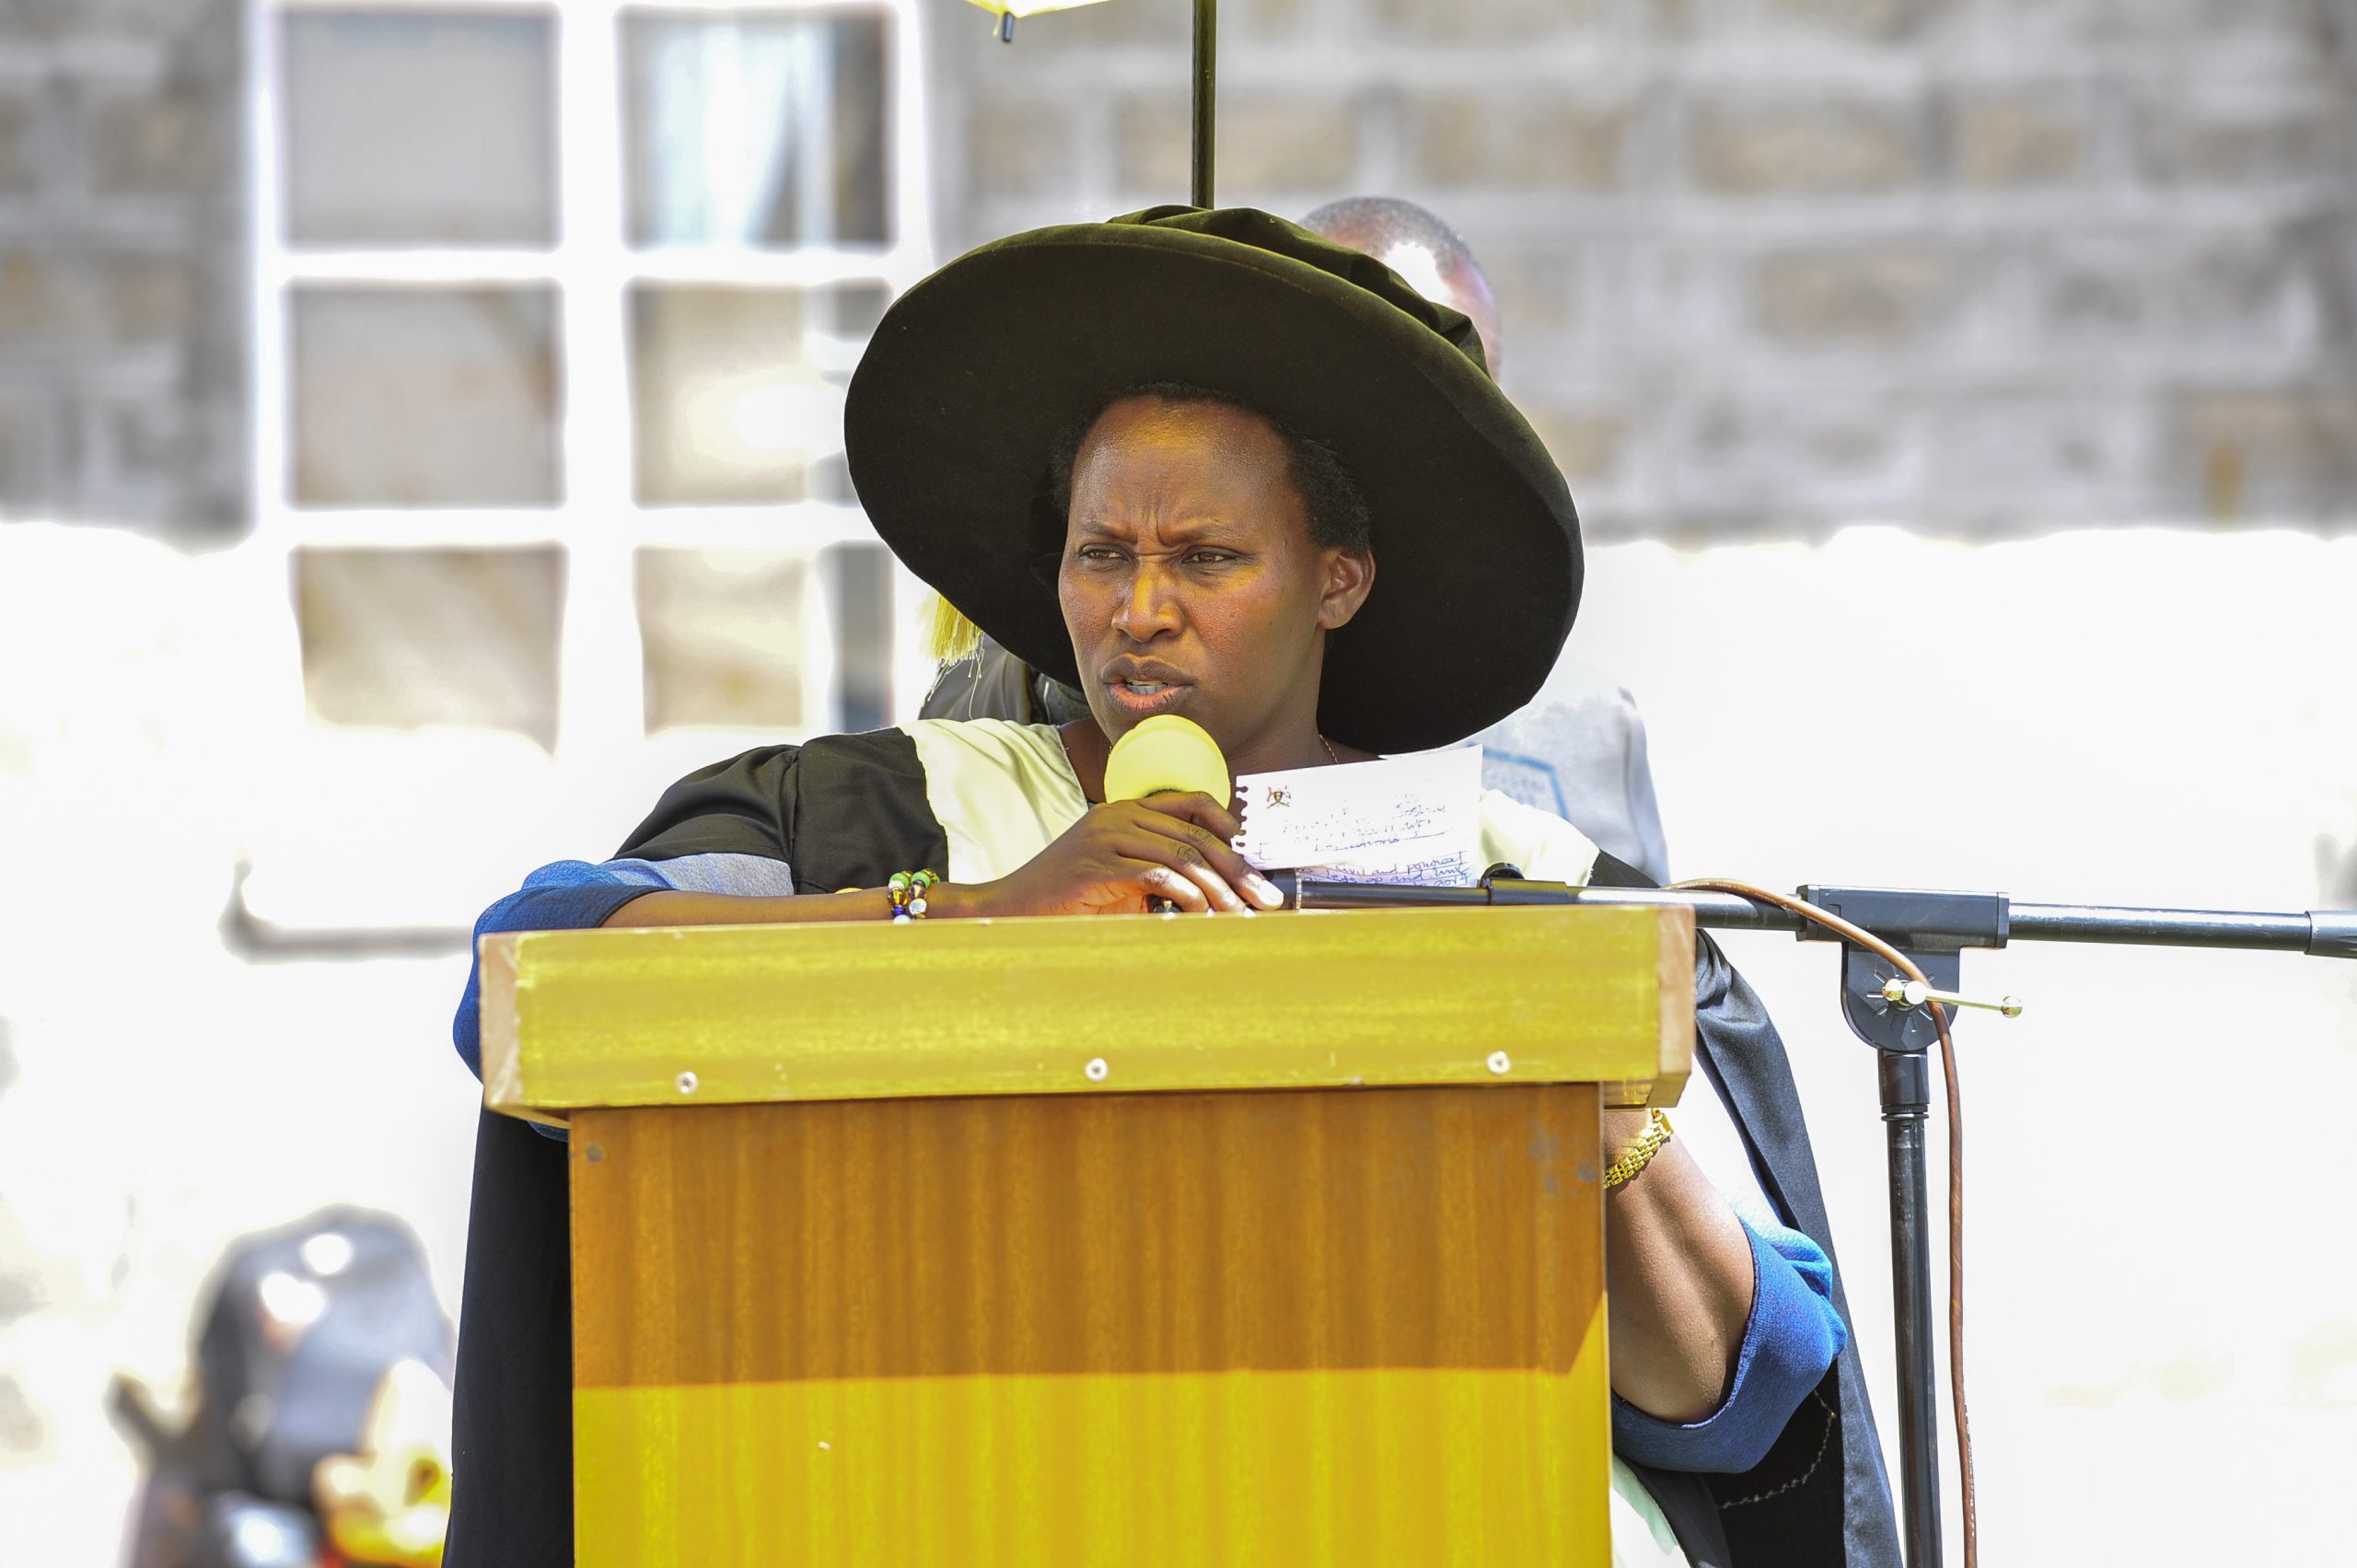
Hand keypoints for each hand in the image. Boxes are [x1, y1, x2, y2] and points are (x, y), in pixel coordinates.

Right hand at [959, 792, 1284, 916]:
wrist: (1010, 909)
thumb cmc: (1069, 899)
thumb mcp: (1120, 878)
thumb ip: (1158, 871)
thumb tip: (1215, 891)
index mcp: (1125, 810)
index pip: (1192, 804)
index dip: (1230, 828)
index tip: (1257, 859)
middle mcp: (1117, 815)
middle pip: (1195, 834)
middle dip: (1237, 869)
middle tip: (1266, 898)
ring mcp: (1104, 837)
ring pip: (1180, 853)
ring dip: (1218, 887)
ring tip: (1241, 913)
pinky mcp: (1094, 865)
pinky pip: (1154, 873)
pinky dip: (1184, 892)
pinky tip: (1201, 911)